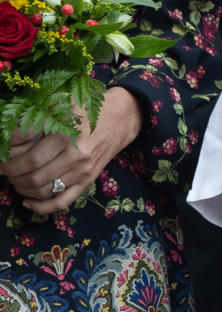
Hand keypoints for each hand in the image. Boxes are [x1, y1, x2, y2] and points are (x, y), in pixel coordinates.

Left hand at [0, 88, 142, 213]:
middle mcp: (77, 155)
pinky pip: (62, 202)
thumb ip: (35, 117)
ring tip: (13, 178)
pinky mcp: (88, 181)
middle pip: (32, 174)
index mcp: (68, 135)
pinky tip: (27, 202)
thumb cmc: (86, 110)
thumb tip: (6, 138)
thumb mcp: (60, 104)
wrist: (120, 118)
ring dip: (21, 187)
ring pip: (43, 189)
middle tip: (3, 167)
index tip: (0, 154)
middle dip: (10, 173)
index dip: (7, 158)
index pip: (28, 155)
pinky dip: (41, 207)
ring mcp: (83, 171)